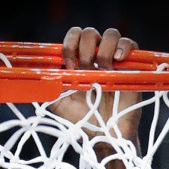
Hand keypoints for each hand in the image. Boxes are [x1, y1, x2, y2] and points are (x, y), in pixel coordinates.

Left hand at [55, 26, 141, 143]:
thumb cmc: (83, 119)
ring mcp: (114, 59)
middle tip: (84, 67)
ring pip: (110, 34)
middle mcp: (95, 56)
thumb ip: (49, 89)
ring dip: (103, 48)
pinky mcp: (131, 65)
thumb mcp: (59, 105)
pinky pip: (130, 44)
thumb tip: (37, 77)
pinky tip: (117, 60)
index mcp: (78, 61)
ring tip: (103, 68)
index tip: (69, 65)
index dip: (69, 45)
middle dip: (84, 48)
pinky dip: (123, 47)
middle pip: (89, 33)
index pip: (73, 37)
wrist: (104, 135)